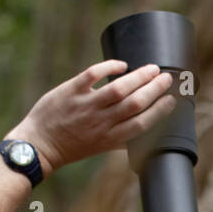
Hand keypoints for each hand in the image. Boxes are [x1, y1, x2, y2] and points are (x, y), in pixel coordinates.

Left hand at [4, 60, 176, 175]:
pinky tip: (121, 64)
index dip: (160, 111)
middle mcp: (101, 123)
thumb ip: (119, 138)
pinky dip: (110, 67)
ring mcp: (86, 106)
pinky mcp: (71, 91)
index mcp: (111, 138)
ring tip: (151, 68)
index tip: (172, 99)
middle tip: (166, 77)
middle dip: (155, 89)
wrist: (40, 145)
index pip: (142, 124)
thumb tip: (141, 131)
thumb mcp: (100, 147)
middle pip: (135, 103)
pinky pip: (93, 74)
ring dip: (139, 76)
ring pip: (118, 88)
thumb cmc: (72, 146)